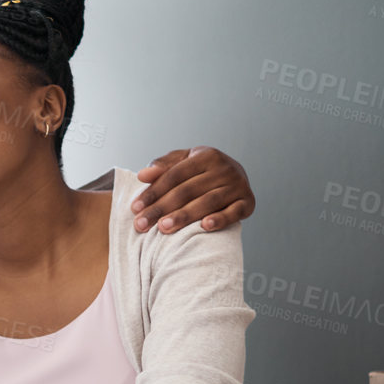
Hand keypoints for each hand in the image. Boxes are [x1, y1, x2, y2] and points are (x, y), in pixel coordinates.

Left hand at [132, 146, 254, 233]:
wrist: (237, 176)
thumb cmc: (202, 172)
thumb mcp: (184, 162)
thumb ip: (163, 166)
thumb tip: (142, 175)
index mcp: (206, 155)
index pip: (174, 175)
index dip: (153, 192)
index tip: (135, 208)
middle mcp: (224, 168)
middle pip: (187, 190)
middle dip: (161, 208)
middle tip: (142, 224)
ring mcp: (238, 185)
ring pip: (207, 202)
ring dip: (184, 216)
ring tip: (163, 228)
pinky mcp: (248, 202)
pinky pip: (234, 212)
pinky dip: (220, 219)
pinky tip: (204, 227)